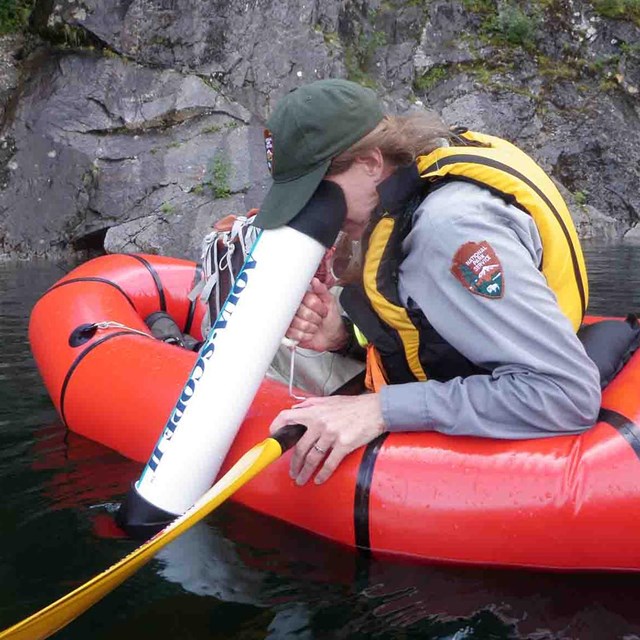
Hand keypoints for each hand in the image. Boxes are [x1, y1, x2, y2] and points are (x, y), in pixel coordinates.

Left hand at [269, 394, 384, 484]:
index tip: (275, 440)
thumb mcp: (329, 400)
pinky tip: (318, 479)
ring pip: (312, 458)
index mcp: (314, 411)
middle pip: (300, 447)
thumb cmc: (354, 406)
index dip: (277, 429)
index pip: (287, 417)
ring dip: (305, 472)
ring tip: (301, 479)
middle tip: (292, 472)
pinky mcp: (344, 444)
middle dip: (294, 463)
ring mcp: (331, 434)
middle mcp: (320, 423)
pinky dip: (322, 474)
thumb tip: (296, 408)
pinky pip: (329, 463)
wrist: (375, 410)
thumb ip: (311, 404)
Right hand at [285, 277, 347, 351]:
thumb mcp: (330, 301)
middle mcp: (296, 307)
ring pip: (297, 323)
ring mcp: (291, 319)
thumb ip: (322, 290)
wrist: (331, 335)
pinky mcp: (289, 332)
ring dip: (310, 327)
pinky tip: (308, 332)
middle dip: (315, 318)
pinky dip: (305, 335)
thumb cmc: (330, 318)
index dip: (317, 307)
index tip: (323, 310)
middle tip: (319, 318)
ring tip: (314, 326)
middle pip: (302, 311)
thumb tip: (315, 281)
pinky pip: (293, 333)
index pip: (307, 299)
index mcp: (304, 298)